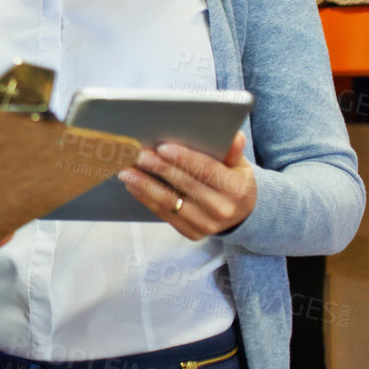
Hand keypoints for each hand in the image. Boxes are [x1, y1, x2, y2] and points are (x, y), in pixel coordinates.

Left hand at [118, 131, 256, 240]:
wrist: (241, 214)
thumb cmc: (234, 181)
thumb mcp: (239, 164)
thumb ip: (233, 150)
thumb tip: (234, 135)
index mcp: (235, 188)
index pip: (207, 170)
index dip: (185, 158)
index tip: (162, 147)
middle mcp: (222, 209)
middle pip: (185, 185)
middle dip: (159, 168)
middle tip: (138, 155)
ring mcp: (207, 225)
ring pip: (171, 203)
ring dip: (145, 186)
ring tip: (126, 171)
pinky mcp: (192, 233)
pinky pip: (165, 215)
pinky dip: (146, 199)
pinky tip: (133, 186)